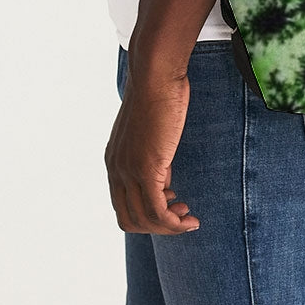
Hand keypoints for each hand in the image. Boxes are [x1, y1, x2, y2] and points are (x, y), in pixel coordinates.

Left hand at [104, 59, 200, 234]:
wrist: (155, 76)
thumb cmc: (159, 95)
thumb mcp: (151, 131)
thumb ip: (151, 153)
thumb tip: (163, 172)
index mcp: (114, 162)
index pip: (123, 206)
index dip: (148, 215)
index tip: (175, 204)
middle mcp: (116, 170)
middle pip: (129, 220)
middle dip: (158, 227)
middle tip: (183, 216)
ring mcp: (128, 171)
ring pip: (144, 219)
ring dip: (169, 227)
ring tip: (190, 219)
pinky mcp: (145, 168)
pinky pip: (157, 209)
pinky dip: (173, 222)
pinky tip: (189, 217)